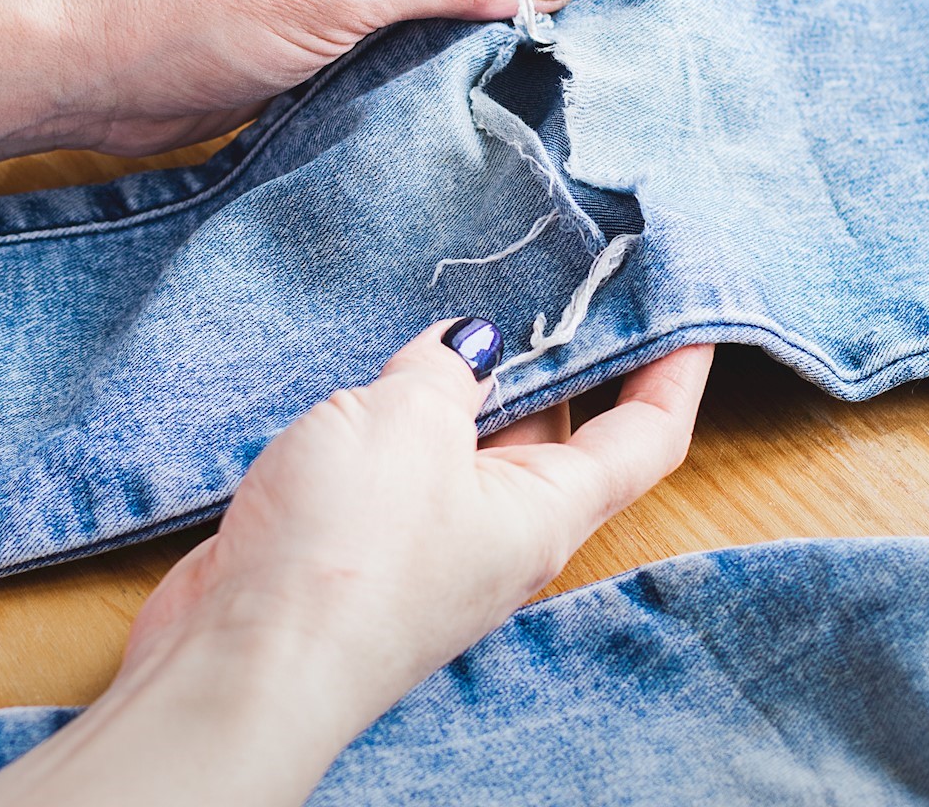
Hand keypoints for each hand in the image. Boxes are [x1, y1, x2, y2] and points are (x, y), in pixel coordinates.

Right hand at [0, 325, 710, 805]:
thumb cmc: (346, 553)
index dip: (673, 369)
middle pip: (560, 431)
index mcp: (545, 508)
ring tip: (460, 292)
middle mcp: (501, 529)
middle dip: (560, 354)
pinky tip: (374, 364)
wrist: (242, 660)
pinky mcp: (363, 540)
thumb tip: (469, 345)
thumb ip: (445, 370)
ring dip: (469, 376)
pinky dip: (401, 409)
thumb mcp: (410, 425)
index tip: (686, 306)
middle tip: (554, 268)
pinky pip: (404, 460)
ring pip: (471, 440)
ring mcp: (431, 539)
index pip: (643, 436)